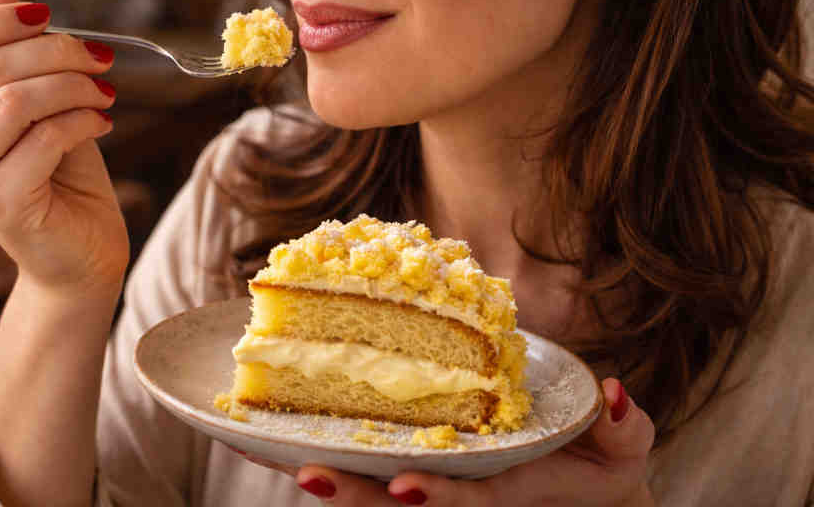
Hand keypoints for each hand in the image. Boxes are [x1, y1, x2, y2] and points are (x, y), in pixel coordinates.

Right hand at [0, 0, 128, 293]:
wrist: (78, 252)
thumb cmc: (58, 172)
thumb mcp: (37, 97)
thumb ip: (10, 47)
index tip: (46, 15)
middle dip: (53, 52)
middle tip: (100, 59)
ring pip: (13, 101)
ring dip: (72, 87)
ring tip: (105, 93)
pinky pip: (43, 137)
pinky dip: (83, 120)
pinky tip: (102, 124)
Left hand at [242, 378, 654, 505]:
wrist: (574, 488)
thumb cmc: (596, 466)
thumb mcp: (624, 452)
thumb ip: (626, 430)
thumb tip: (615, 394)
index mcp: (503, 494)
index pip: (468, 502)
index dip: (439, 497)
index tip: (406, 485)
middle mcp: (457, 494)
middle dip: (353, 498)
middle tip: (307, 474)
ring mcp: (427, 485)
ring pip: (365, 492)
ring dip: (320, 476)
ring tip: (266, 449)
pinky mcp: (408, 467)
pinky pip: (356, 466)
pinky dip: (315, 453)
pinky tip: (268, 431)